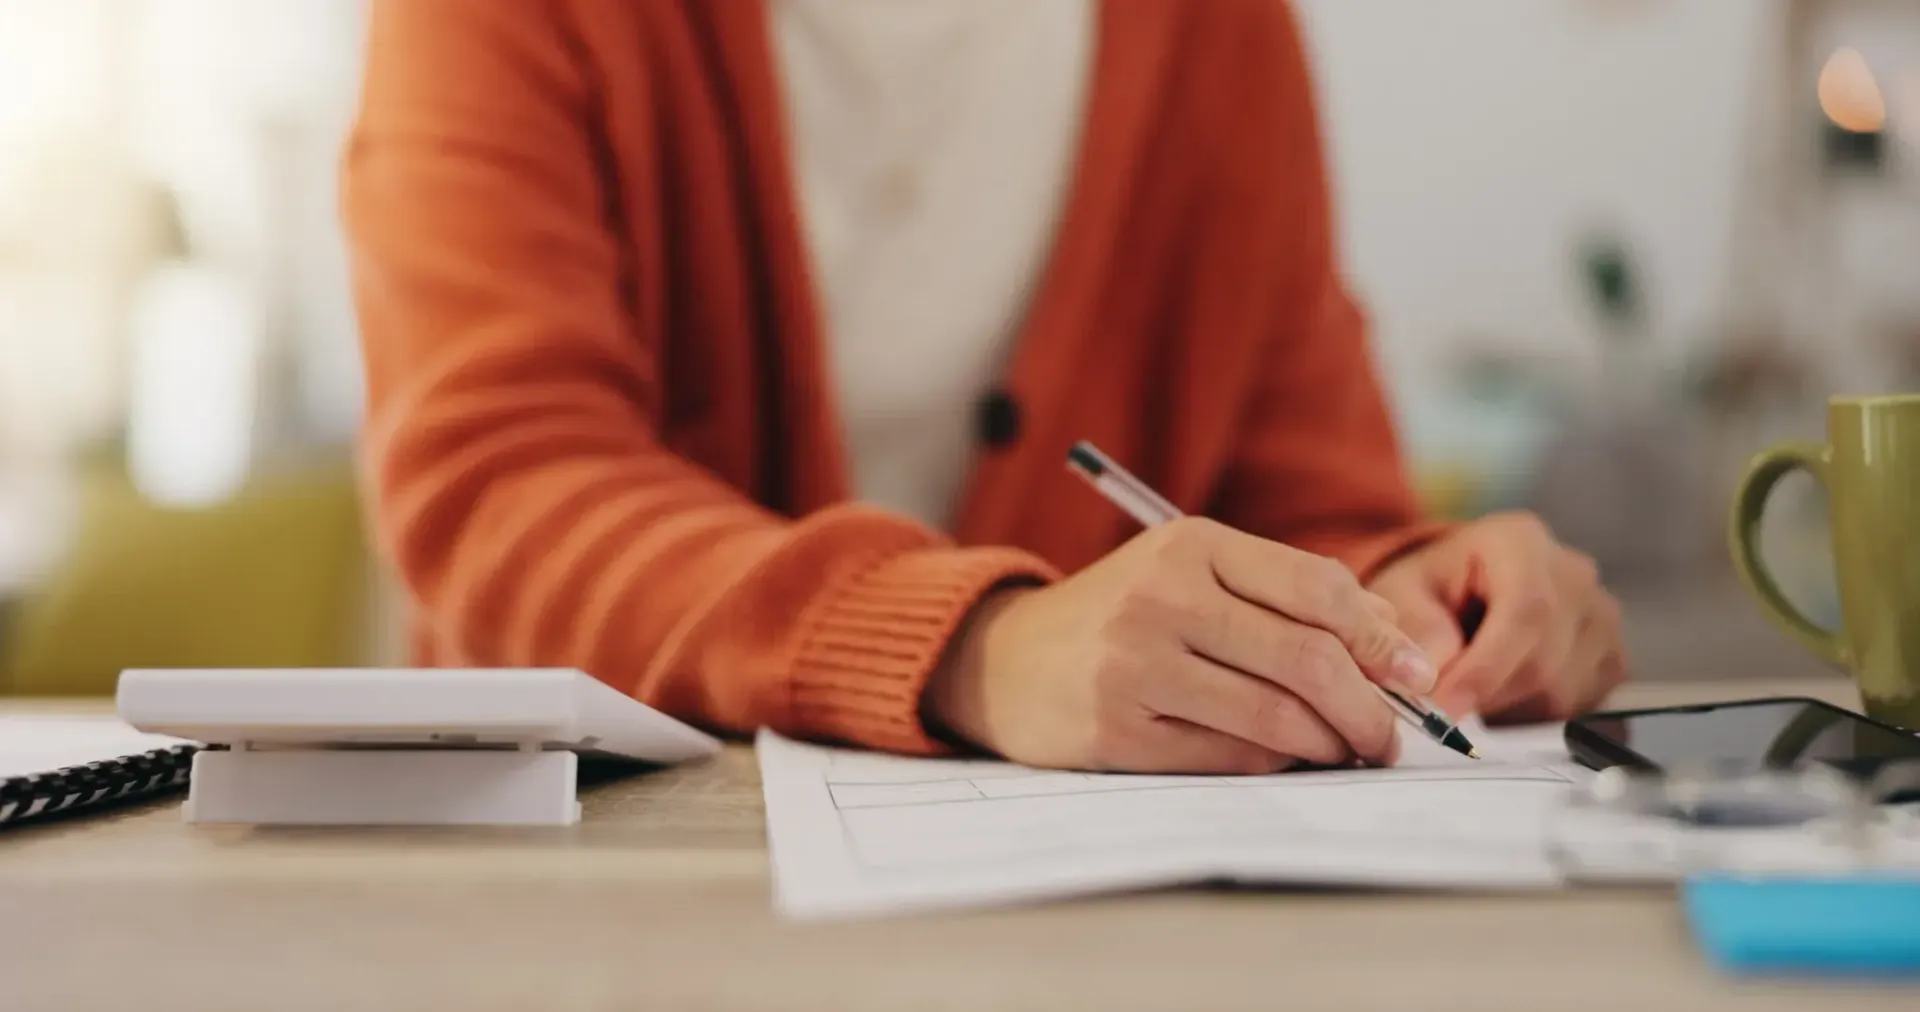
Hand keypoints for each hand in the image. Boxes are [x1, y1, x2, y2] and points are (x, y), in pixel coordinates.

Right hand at [922, 518, 1438, 773]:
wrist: (1005, 659)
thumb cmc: (1123, 615)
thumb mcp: (1193, 575)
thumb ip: (1286, 594)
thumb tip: (1394, 640)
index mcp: (1190, 545)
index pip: (1317, 589)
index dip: (1381, 639)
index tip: (1417, 676)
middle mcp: (1161, 598)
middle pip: (1306, 659)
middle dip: (1370, 707)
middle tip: (1392, 736)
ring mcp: (1135, 666)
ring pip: (1276, 717)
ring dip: (1331, 743)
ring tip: (1348, 750)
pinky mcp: (1117, 731)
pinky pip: (1231, 757)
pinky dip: (1276, 763)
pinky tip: (1286, 757)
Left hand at [1365, 512, 1625, 722]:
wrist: (1464, 586)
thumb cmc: (1433, 587)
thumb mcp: (1401, 595)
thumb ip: (1412, 630)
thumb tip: (1424, 678)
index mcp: (1521, 542)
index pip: (1524, 612)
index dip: (1485, 670)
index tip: (1444, 708)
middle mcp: (1574, 575)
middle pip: (1544, 661)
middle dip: (1486, 697)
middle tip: (1440, 710)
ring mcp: (1601, 616)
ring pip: (1562, 693)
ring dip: (1506, 710)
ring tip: (1469, 688)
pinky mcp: (1611, 656)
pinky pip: (1578, 707)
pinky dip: (1533, 716)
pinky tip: (1502, 692)